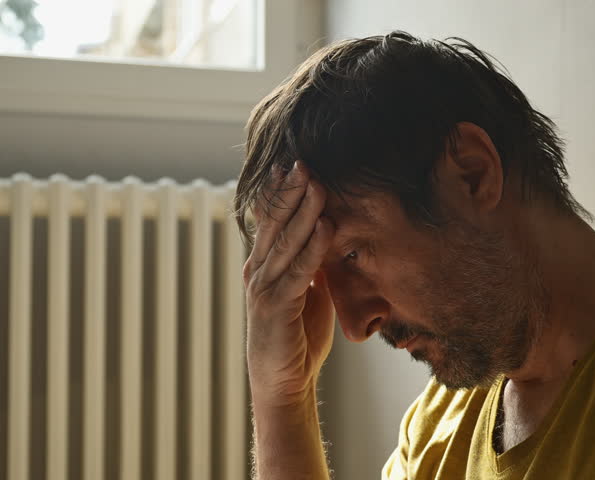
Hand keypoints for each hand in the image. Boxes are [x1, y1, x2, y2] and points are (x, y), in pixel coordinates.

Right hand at [242, 162, 335, 407]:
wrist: (284, 380)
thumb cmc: (297, 336)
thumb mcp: (306, 291)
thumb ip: (309, 264)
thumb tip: (325, 233)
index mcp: (262, 265)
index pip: (270, 221)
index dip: (280, 193)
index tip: (291, 165)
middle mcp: (258, 271)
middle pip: (274, 224)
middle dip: (289, 192)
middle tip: (302, 162)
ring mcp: (264, 288)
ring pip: (286, 242)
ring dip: (303, 212)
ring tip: (316, 184)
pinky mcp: (277, 306)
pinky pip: (298, 271)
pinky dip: (313, 248)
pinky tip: (326, 227)